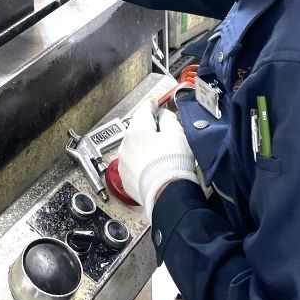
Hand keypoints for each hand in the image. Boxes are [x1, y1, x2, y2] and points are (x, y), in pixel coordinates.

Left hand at [117, 97, 197, 213]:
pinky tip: (153, 169)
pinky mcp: (125, 179)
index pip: (143, 110)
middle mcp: (125, 145)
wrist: (166, 194)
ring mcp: (123, 163)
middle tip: (163, 133)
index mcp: (136, 131)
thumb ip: (168, 119)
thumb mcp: (176, 134)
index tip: (155, 104)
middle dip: (148, 130)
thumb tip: (163, 115)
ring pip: (134, 149)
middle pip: (137, 130)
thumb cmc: (172, 163)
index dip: (151, 106)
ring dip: (143, 148)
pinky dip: (141, 165)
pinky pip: (133, 166)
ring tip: (159, 156)